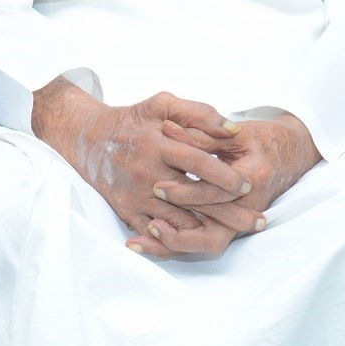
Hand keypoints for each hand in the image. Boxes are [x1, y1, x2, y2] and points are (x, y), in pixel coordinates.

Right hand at [31, 83, 259, 258]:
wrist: (87, 139)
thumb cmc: (132, 120)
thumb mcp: (162, 104)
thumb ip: (199, 112)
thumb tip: (232, 129)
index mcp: (156, 144)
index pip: (197, 163)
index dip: (224, 175)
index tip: (247, 185)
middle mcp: (145, 172)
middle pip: (194, 198)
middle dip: (229, 212)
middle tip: (257, 220)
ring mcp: (135, 195)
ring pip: (178, 221)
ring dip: (211, 229)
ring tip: (238, 233)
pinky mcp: (127, 211)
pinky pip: (156, 233)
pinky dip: (180, 240)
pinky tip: (203, 241)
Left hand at [152, 112, 321, 229]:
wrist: (292, 154)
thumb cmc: (263, 139)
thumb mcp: (235, 133)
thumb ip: (202, 135)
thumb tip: (166, 130)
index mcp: (252, 178)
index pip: (216, 194)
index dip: (187, 193)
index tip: (159, 186)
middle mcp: (249, 206)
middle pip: (214, 234)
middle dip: (178, 232)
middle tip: (150, 221)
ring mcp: (241, 219)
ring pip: (207, 243)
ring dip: (175, 245)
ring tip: (143, 238)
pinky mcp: (231, 223)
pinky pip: (204, 238)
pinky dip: (178, 241)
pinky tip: (150, 238)